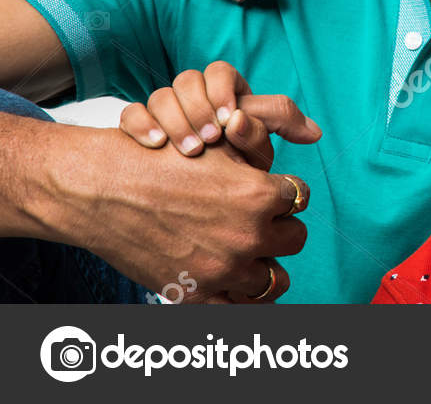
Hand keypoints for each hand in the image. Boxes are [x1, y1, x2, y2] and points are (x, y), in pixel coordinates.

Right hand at [32, 121, 311, 302]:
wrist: (103, 189)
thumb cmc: (159, 160)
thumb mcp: (217, 148)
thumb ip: (257, 160)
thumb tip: (281, 175)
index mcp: (260, 195)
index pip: (300, 198)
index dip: (285, 193)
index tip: (271, 193)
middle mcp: (248, 235)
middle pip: (295, 239)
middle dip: (281, 228)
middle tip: (262, 221)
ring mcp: (223, 270)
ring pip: (274, 280)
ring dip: (265, 264)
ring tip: (252, 253)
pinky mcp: (195, 295)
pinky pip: (239, 309)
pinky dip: (241, 298)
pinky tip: (235, 283)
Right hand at [119, 61, 320, 164]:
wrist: (190, 200)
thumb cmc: (235, 167)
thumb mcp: (256, 147)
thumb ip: (276, 128)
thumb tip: (315, 133)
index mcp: (223, 93)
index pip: (220, 73)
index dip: (223, 90)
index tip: (230, 119)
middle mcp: (192, 97)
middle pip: (188, 80)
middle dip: (199, 108)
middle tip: (211, 139)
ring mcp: (162, 112)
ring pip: (160, 95)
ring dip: (175, 120)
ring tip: (190, 150)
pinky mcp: (138, 129)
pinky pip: (131, 114)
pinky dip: (141, 126)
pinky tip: (155, 146)